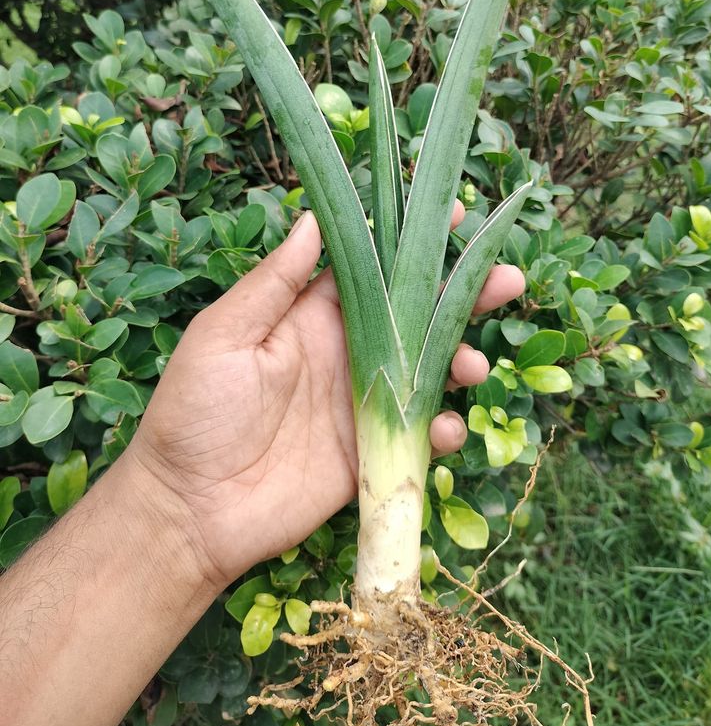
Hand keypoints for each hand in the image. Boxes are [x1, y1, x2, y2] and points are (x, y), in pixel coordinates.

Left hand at [130, 203, 524, 589]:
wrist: (190, 509)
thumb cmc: (194, 413)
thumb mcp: (223, 336)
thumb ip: (274, 283)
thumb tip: (313, 219)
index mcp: (311, 317)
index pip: (373, 269)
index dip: (412, 243)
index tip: (452, 215)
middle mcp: (345, 353)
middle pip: (416, 315)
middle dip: (463, 294)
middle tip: (506, 279)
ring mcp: (361, 404)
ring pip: (429, 371)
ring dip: (461, 360)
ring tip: (473, 364)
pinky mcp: (370, 452)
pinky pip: (419, 433)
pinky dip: (442, 429)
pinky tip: (446, 427)